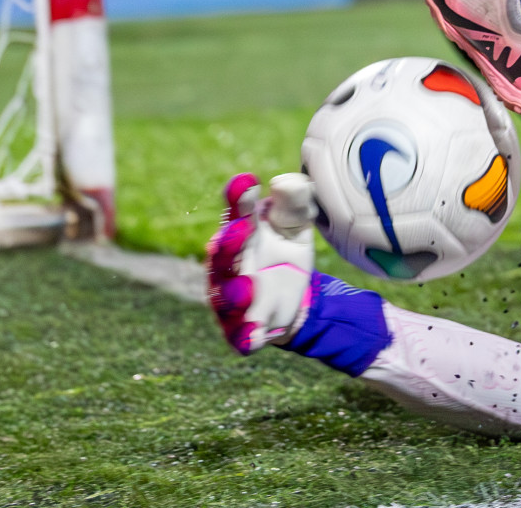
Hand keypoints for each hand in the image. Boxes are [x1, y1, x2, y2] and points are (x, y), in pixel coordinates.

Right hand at [206, 172, 316, 354]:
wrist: (295, 297)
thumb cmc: (287, 250)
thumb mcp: (297, 225)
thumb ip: (294, 202)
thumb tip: (287, 181)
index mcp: (241, 233)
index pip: (237, 212)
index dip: (238, 198)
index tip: (247, 181)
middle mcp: (229, 265)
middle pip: (222, 254)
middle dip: (229, 244)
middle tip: (242, 229)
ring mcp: (231, 298)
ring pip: (227, 296)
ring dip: (236, 292)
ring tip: (248, 287)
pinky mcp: (242, 330)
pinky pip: (240, 336)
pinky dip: (244, 337)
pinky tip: (252, 339)